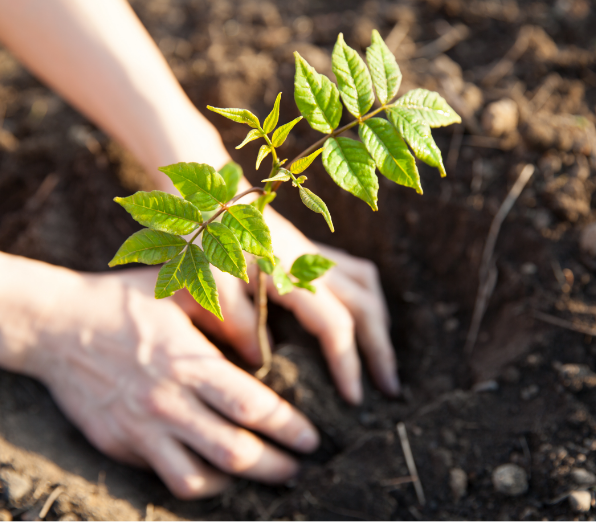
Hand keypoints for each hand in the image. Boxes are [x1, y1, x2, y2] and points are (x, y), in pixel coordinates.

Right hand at [25, 268, 319, 498]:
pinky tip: (214, 473)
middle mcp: (166, 401)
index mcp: (187, 361)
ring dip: (237, 483)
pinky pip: (164, 478)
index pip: (252, 406)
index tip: (310, 438)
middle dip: (275, 466)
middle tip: (297, 468)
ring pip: (199, 478)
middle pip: (235, 452)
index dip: (289, 427)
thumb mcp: (178, 290)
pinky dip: (196, 483)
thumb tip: (262, 349)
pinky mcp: (118, 445)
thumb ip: (225, 313)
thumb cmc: (123, 301)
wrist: (53, 324)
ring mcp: (139, 429)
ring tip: (260, 475)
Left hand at [174, 206, 399, 404]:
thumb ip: (238, 322)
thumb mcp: (212, 284)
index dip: (348, 363)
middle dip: (381, 350)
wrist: (209, 195)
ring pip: (368, 287)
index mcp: (292, 274)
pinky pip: (356, 274)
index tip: (353, 399)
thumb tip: (262, 361)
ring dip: (379, 324)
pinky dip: (367, 300)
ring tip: (380, 359)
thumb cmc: (205, 239)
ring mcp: (316, 254)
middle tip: (390, 390)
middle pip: (366, 307)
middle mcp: (314, 263)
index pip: (335, 325)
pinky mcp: (311, 250)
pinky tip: (360, 321)